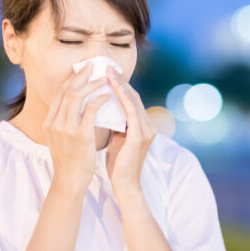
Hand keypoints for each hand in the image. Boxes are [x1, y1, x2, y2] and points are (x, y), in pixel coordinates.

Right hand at [43, 61, 111, 195]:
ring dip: (91, 84)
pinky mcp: (80, 135)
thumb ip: (64, 121)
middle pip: (66, 90)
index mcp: (49, 122)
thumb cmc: (70, 159)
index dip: (70, 79)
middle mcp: (54, 122)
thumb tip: (75, 105)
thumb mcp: (60, 138)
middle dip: (80, 76)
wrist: (70, 180)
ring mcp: (66, 128)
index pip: (59, 94)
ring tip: (103, 78)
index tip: (80, 70)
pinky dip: (99, 100)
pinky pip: (91, 110)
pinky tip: (108, 96)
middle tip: (92, 66)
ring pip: (77, 96)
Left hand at [104, 66, 156, 197]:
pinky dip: (122, 98)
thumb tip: (101, 106)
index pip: (132, 99)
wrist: (125, 184)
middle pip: (134, 96)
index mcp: (143, 125)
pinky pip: (130, 111)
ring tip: (108, 73)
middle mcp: (148, 125)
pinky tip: (112, 88)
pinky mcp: (140, 136)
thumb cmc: (118, 163)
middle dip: (120, 80)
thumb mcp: (117, 137)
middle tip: (107, 66)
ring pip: (133, 100)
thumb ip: (115, 122)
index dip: (121, 85)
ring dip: (120, 85)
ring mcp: (146, 130)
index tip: (108, 72)